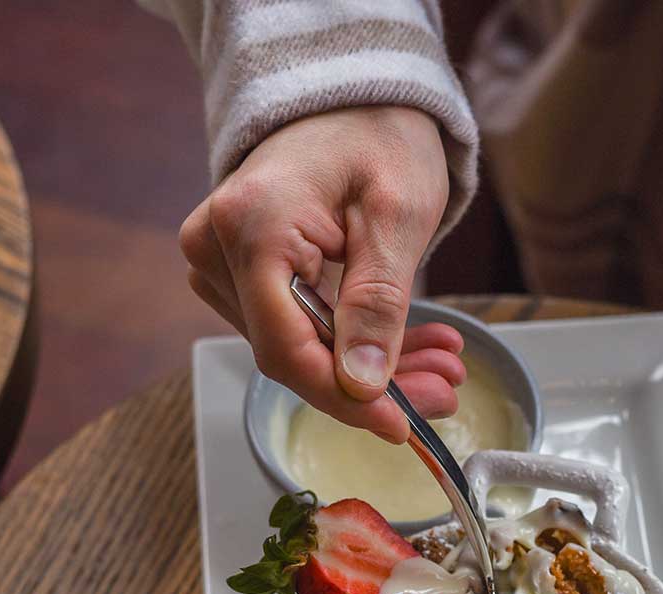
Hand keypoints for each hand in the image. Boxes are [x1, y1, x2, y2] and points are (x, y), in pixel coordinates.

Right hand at [180, 107, 462, 442]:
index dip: (345, 400)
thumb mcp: (398, 217)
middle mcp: (218, 249)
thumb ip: (378, 303)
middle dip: (375, 386)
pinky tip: (408, 347)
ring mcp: (220, 264)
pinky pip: (296, 332)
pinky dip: (355, 346)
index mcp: (254, 226)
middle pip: (295, 356)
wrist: (349, 101)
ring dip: (373, 370)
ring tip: (440, 363)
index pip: (287, 348)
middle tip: (445, 390)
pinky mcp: (238, 276)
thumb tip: (361, 385)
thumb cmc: (376, 137)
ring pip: (299, 352)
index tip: (400, 425)